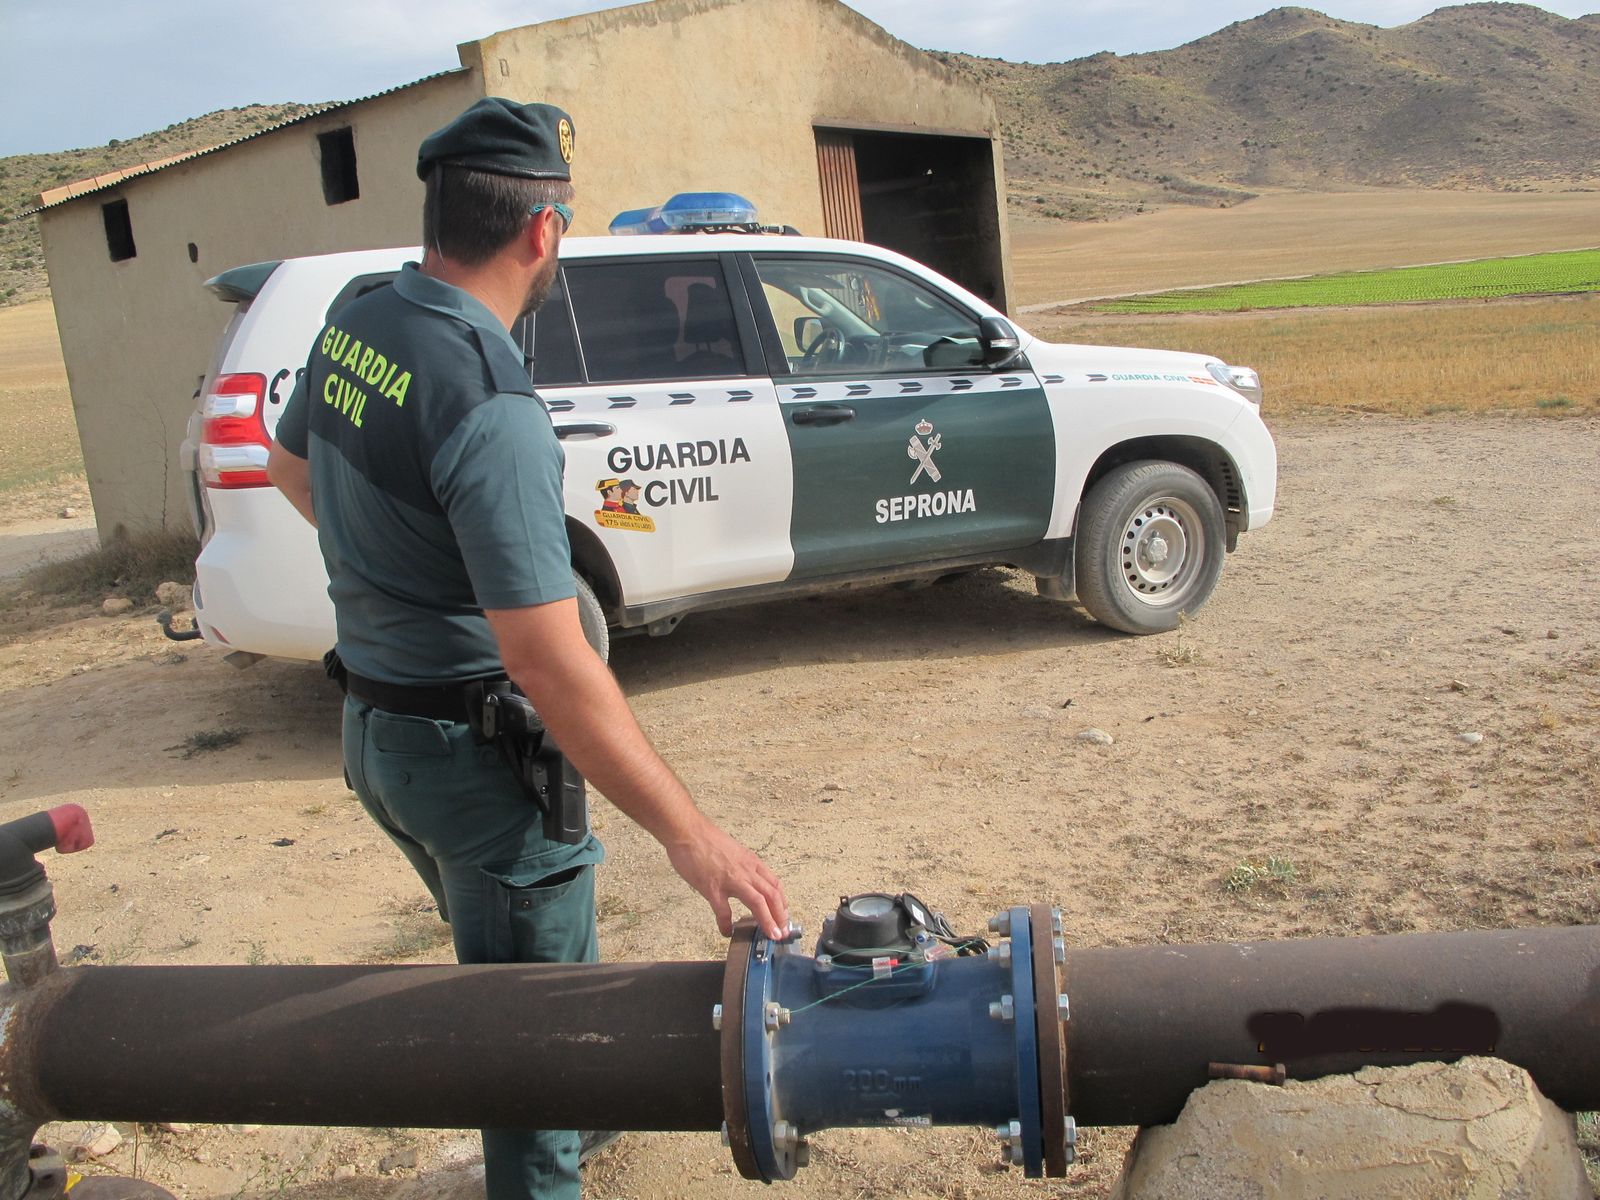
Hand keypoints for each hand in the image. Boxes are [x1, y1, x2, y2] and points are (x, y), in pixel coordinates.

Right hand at [664, 818, 788, 939]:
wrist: (688, 831)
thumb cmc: (706, 839)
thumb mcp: (734, 850)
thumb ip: (742, 865)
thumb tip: (746, 879)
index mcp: (751, 862)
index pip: (774, 884)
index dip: (782, 902)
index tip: (784, 915)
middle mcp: (745, 871)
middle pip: (772, 895)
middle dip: (780, 916)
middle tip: (781, 932)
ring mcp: (730, 880)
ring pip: (757, 902)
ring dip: (766, 920)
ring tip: (770, 935)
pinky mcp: (712, 888)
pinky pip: (723, 911)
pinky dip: (726, 924)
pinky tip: (726, 932)